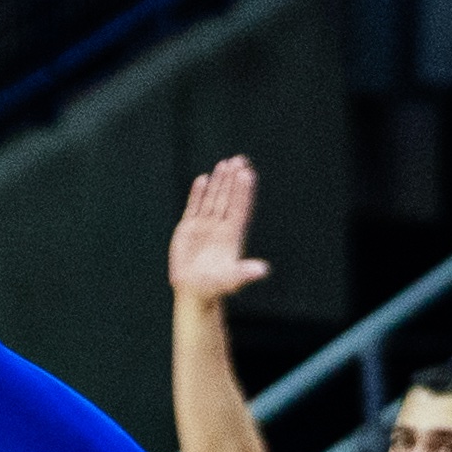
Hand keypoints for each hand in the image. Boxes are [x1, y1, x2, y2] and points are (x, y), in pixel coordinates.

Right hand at [166, 157, 267, 300]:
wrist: (194, 291)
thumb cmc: (216, 287)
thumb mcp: (232, 281)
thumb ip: (246, 273)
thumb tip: (263, 270)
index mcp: (232, 235)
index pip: (239, 208)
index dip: (243, 192)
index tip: (247, 174)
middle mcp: (220, 227)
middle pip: (228, 198)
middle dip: (233, 180)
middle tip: (239, 160)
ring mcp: (205, 226)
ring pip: (213, 199)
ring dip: (219, 182)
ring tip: (224, 164)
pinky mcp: (188, 228)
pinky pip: (194, 207)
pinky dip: (197, 194)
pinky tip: (203, 179)